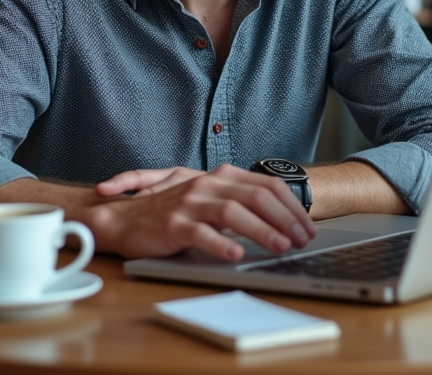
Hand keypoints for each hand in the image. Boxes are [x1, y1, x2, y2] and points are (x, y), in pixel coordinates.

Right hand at [87, 164, 315, 260]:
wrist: (124, 218)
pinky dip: (222, 244)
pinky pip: (202, 233)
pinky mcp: (174, 224)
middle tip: (301, 240)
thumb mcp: (208, 199)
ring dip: (262, 231)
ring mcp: (190, 203)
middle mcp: (208, 184)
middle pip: (257, 197)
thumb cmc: (171, 212)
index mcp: (221, 177)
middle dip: (285, 219)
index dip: (292, 206)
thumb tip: (281, 221)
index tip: (307, 227)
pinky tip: (236, 254)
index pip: (268, 186)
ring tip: (280, 247)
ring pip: (234, 213)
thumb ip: (239, 202)